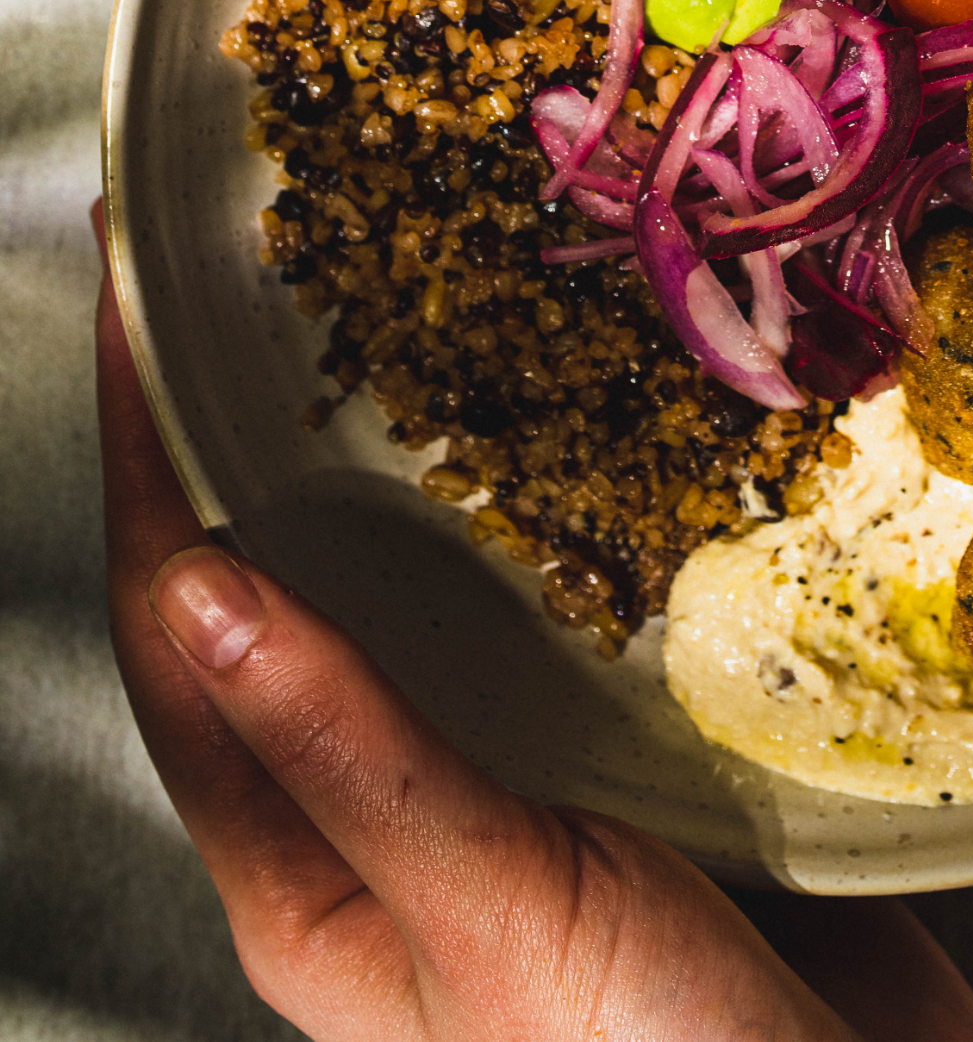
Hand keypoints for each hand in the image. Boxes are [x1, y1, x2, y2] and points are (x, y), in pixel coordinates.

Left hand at [96, 252, 972, 1041]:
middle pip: (304, 578)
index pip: (181, 627)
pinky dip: (587, 494)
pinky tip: (621, 410)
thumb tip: (200, 584)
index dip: (146, 457)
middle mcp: (404, 815)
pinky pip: (591, 596)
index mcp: (313, 876)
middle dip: (277, 418)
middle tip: (293, 248)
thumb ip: (357, 756)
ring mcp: (530, 778)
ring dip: (437, 441)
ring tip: (447, 289)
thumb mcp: (491, 912)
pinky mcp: (654, 752)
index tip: (130, 293)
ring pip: (448, 575)